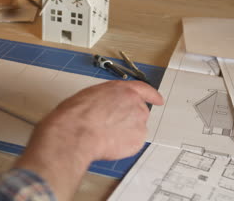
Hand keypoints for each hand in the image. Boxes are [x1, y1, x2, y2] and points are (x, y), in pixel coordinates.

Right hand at [15, 81, 162, 199]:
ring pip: (136, 128)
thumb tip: (105, 107)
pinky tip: (108, 143)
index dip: (152, 95)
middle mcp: (135, 104)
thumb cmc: (76, 114)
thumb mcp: (90, 95)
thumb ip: (106, 99)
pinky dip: (123, 145)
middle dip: (128, 118)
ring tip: (105, 135)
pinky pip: (133, 143)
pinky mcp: (137, 141)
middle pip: (139, 111)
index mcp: (122, 89)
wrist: (76, 133)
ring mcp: (138, 123)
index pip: (144, 89)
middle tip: (110, 125)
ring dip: (125, 131)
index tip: (157, 99)